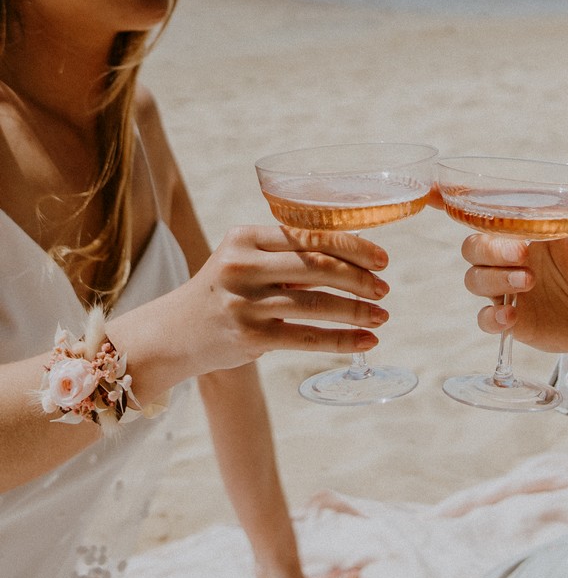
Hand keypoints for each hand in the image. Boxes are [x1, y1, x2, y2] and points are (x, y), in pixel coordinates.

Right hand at [120, 226, 392, 385]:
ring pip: (316, 304)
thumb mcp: (243, 261)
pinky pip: (307, 338)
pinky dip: (342, 341)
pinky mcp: (249, 337)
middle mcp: (242, 266)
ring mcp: (245, 303)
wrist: (171, 334)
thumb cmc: (221, 293)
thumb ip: (285, 255)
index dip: (353, 246)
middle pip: (317, 266)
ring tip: (382, 315)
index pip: (310, 236)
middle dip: (359, 278)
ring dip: (356, 311)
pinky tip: (366, 342)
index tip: (382, 258)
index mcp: (244, 237)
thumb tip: (353, 258)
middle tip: (385, 288)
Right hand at [460, 203, 567, 378]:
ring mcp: (506, 290)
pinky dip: (491, 317)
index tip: (479, 214)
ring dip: (495, 279)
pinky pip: (485, 319)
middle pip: (474, 248)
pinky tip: (510, 317)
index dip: (481, 216)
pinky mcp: (510, 320)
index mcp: (525, 234)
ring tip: (528, 281)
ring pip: (474, 279)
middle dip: (490, 251)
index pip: (491, 218)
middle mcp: (509, 259)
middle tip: (521, 255)